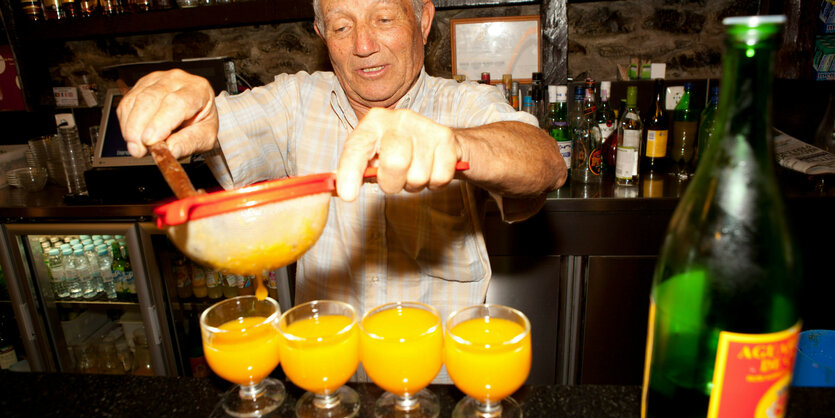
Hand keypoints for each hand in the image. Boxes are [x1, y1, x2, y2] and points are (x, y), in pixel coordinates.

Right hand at [116, 69, 218, 158]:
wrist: (196, 112)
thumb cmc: (202, 122)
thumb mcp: (205, 137)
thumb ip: (189, 143)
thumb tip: (170, 150)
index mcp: (198, 90)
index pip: (176, 102)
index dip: (160, 122)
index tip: (150, 141)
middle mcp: (176, 80)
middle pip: (150, 98)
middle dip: (139, 127)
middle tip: (139, 150)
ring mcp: (157, 80)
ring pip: (135, 100)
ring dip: (131, 127)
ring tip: (138, 147)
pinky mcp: (141, 85)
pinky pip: (126, 103)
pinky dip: (126, 123)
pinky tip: (134, 135)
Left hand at [336, 108, 461, 200]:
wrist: (437, 140)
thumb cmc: (397, 151)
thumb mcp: (373, 156)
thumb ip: (355, 170)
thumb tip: (334, 188)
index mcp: (373, 122)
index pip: (357, 148)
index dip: (350, 172)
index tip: (348, 195)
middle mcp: (398, 119)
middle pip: (395, 162)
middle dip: (392, 183)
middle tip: (393, 182)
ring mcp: (425, 127)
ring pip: (418, 175)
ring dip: (414, 184)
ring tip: (414, 172)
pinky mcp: (446, 138)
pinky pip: (439, 177)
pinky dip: (435, 183)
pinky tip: (431, 170)